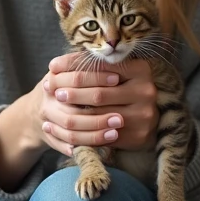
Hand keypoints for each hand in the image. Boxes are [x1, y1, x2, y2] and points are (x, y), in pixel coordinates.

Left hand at [44, 55, 158, 151]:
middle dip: (73, 93)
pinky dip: (85, 132)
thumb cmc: (120, 86)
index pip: (101, 66)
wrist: (144, 116)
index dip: (74, 66)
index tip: (52, 67)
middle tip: (53, 92)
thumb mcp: (109, 70)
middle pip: (99, 93)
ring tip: (56, 107)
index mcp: (140, 69)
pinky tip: (68, 128)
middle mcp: (146, 91)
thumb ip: (88, 64)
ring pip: (99, 115)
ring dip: (74, 113)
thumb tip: (54, 65)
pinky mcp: (139, 135)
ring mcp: (144, 115)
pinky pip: (105, 135)